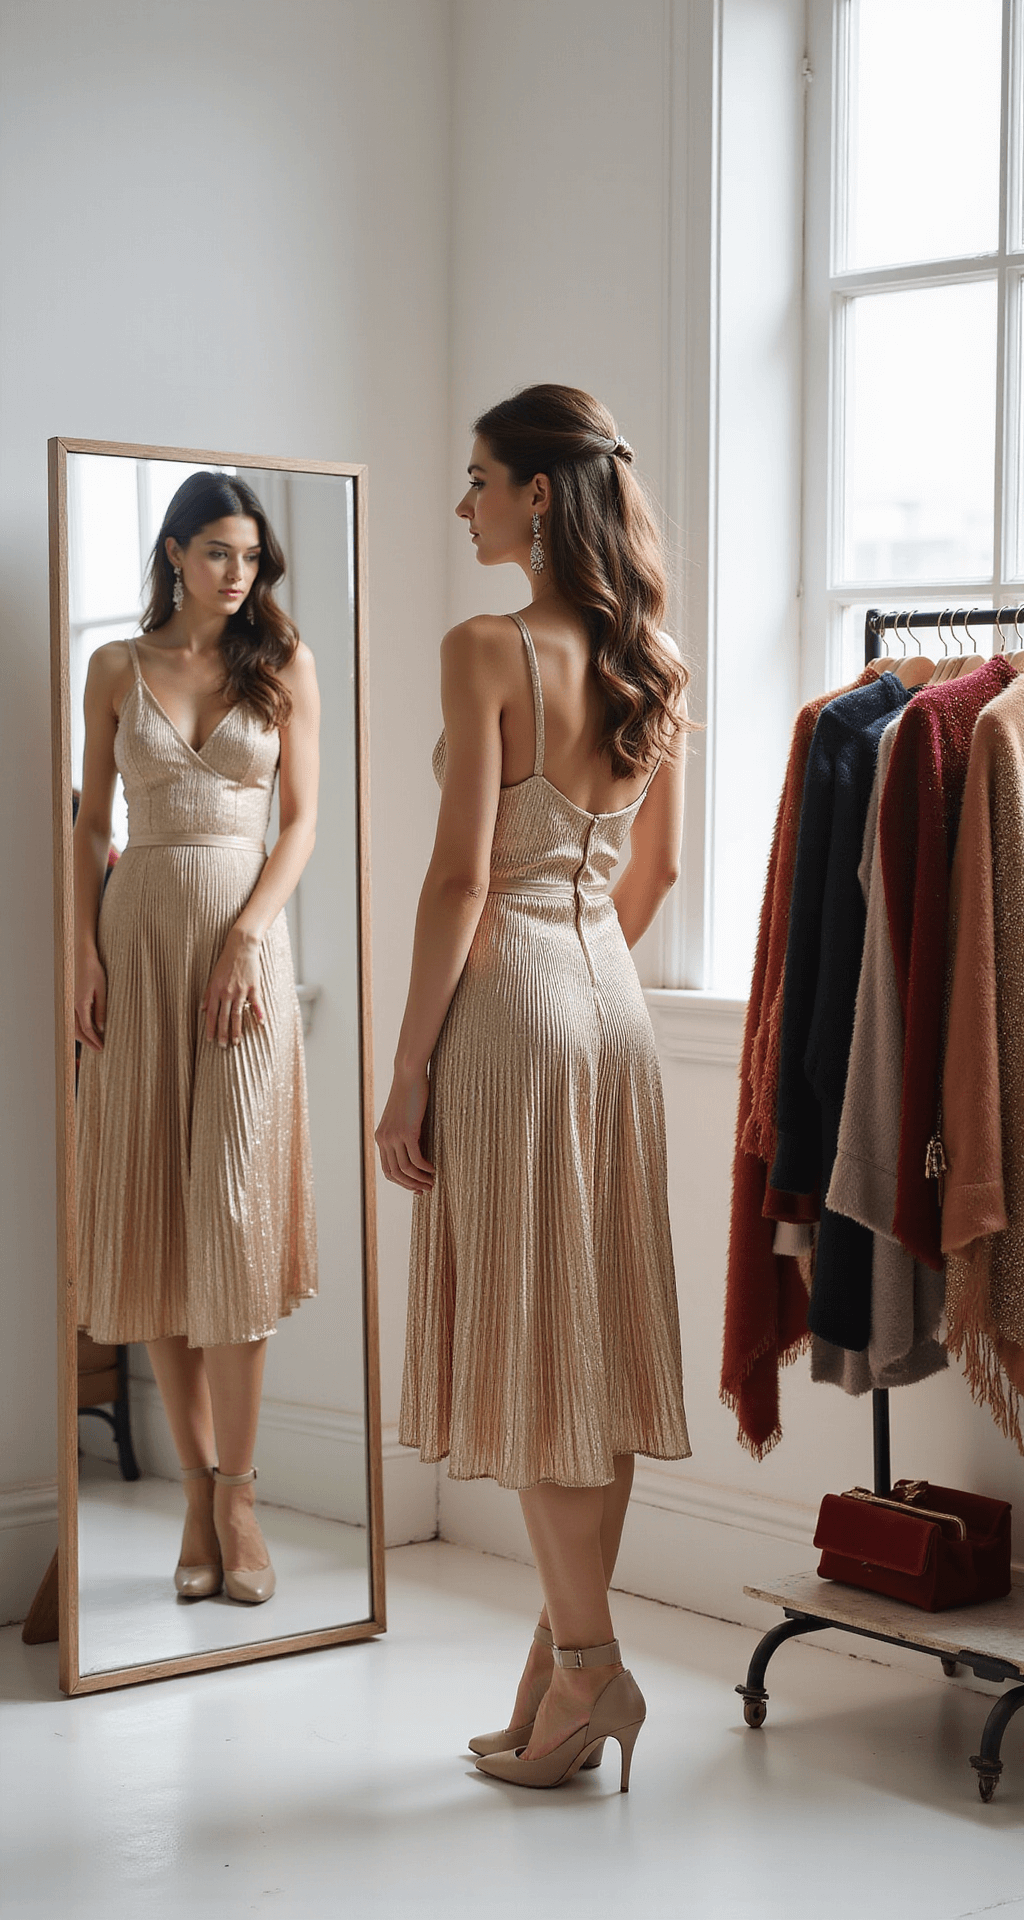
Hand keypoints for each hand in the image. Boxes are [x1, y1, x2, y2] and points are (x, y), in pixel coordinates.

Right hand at [75, 949, 106, 1050]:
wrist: (82, 955)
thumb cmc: (93, 970)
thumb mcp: (102, 990)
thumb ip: (101, 1009)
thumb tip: (101, 1027)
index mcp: (80, 1003)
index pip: (86, 1028)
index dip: (93, 1040)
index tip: (101, 1048)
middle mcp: (71, 1004)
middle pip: (76, 1030)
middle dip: (87, 1042)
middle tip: (98, 1049)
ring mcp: (69, 1002)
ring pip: (72, 1025)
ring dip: (82, 1036)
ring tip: (94, 1042)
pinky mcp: (70, 999)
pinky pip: (73, 1017)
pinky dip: (79, 1026)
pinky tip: (89, 1028)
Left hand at [201, 927, 264, 1047]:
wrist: (240, 946)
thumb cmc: (225, 961)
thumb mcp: (212, 977)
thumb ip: (208, 994)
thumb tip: (202, 1010)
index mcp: (215, 990)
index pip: (212, 1014)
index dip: (211, 1028)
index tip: (211, 1040)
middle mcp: (226, 992)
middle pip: (224, 1017)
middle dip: (223, 1033)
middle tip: (224, 1047)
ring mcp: (240, 990)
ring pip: (237, 1014)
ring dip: (237, 1029)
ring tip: (236, 1042)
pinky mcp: (253, 986)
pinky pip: (256, 1003)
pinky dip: (258, 1013)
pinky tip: (260, 1023)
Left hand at [375, 1069, 434, 1192]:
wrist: (408, 1076)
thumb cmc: (409, 1094)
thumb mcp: (402, 1118)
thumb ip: (403, 1134)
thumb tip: (414, 1149)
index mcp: (380, 1138)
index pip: (387, 1170)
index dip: (401, 1182)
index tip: (415, 1187)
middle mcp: (384, 1139)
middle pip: (395, 1174)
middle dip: (410, 1185)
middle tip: (426, 1189)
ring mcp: (394, 1137)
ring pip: (405, 1169)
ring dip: (419, 1179)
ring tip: (432, 1182)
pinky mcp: (407, 1132)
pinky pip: (415, 1159)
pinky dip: (425, 1168)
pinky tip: (434, 1169)